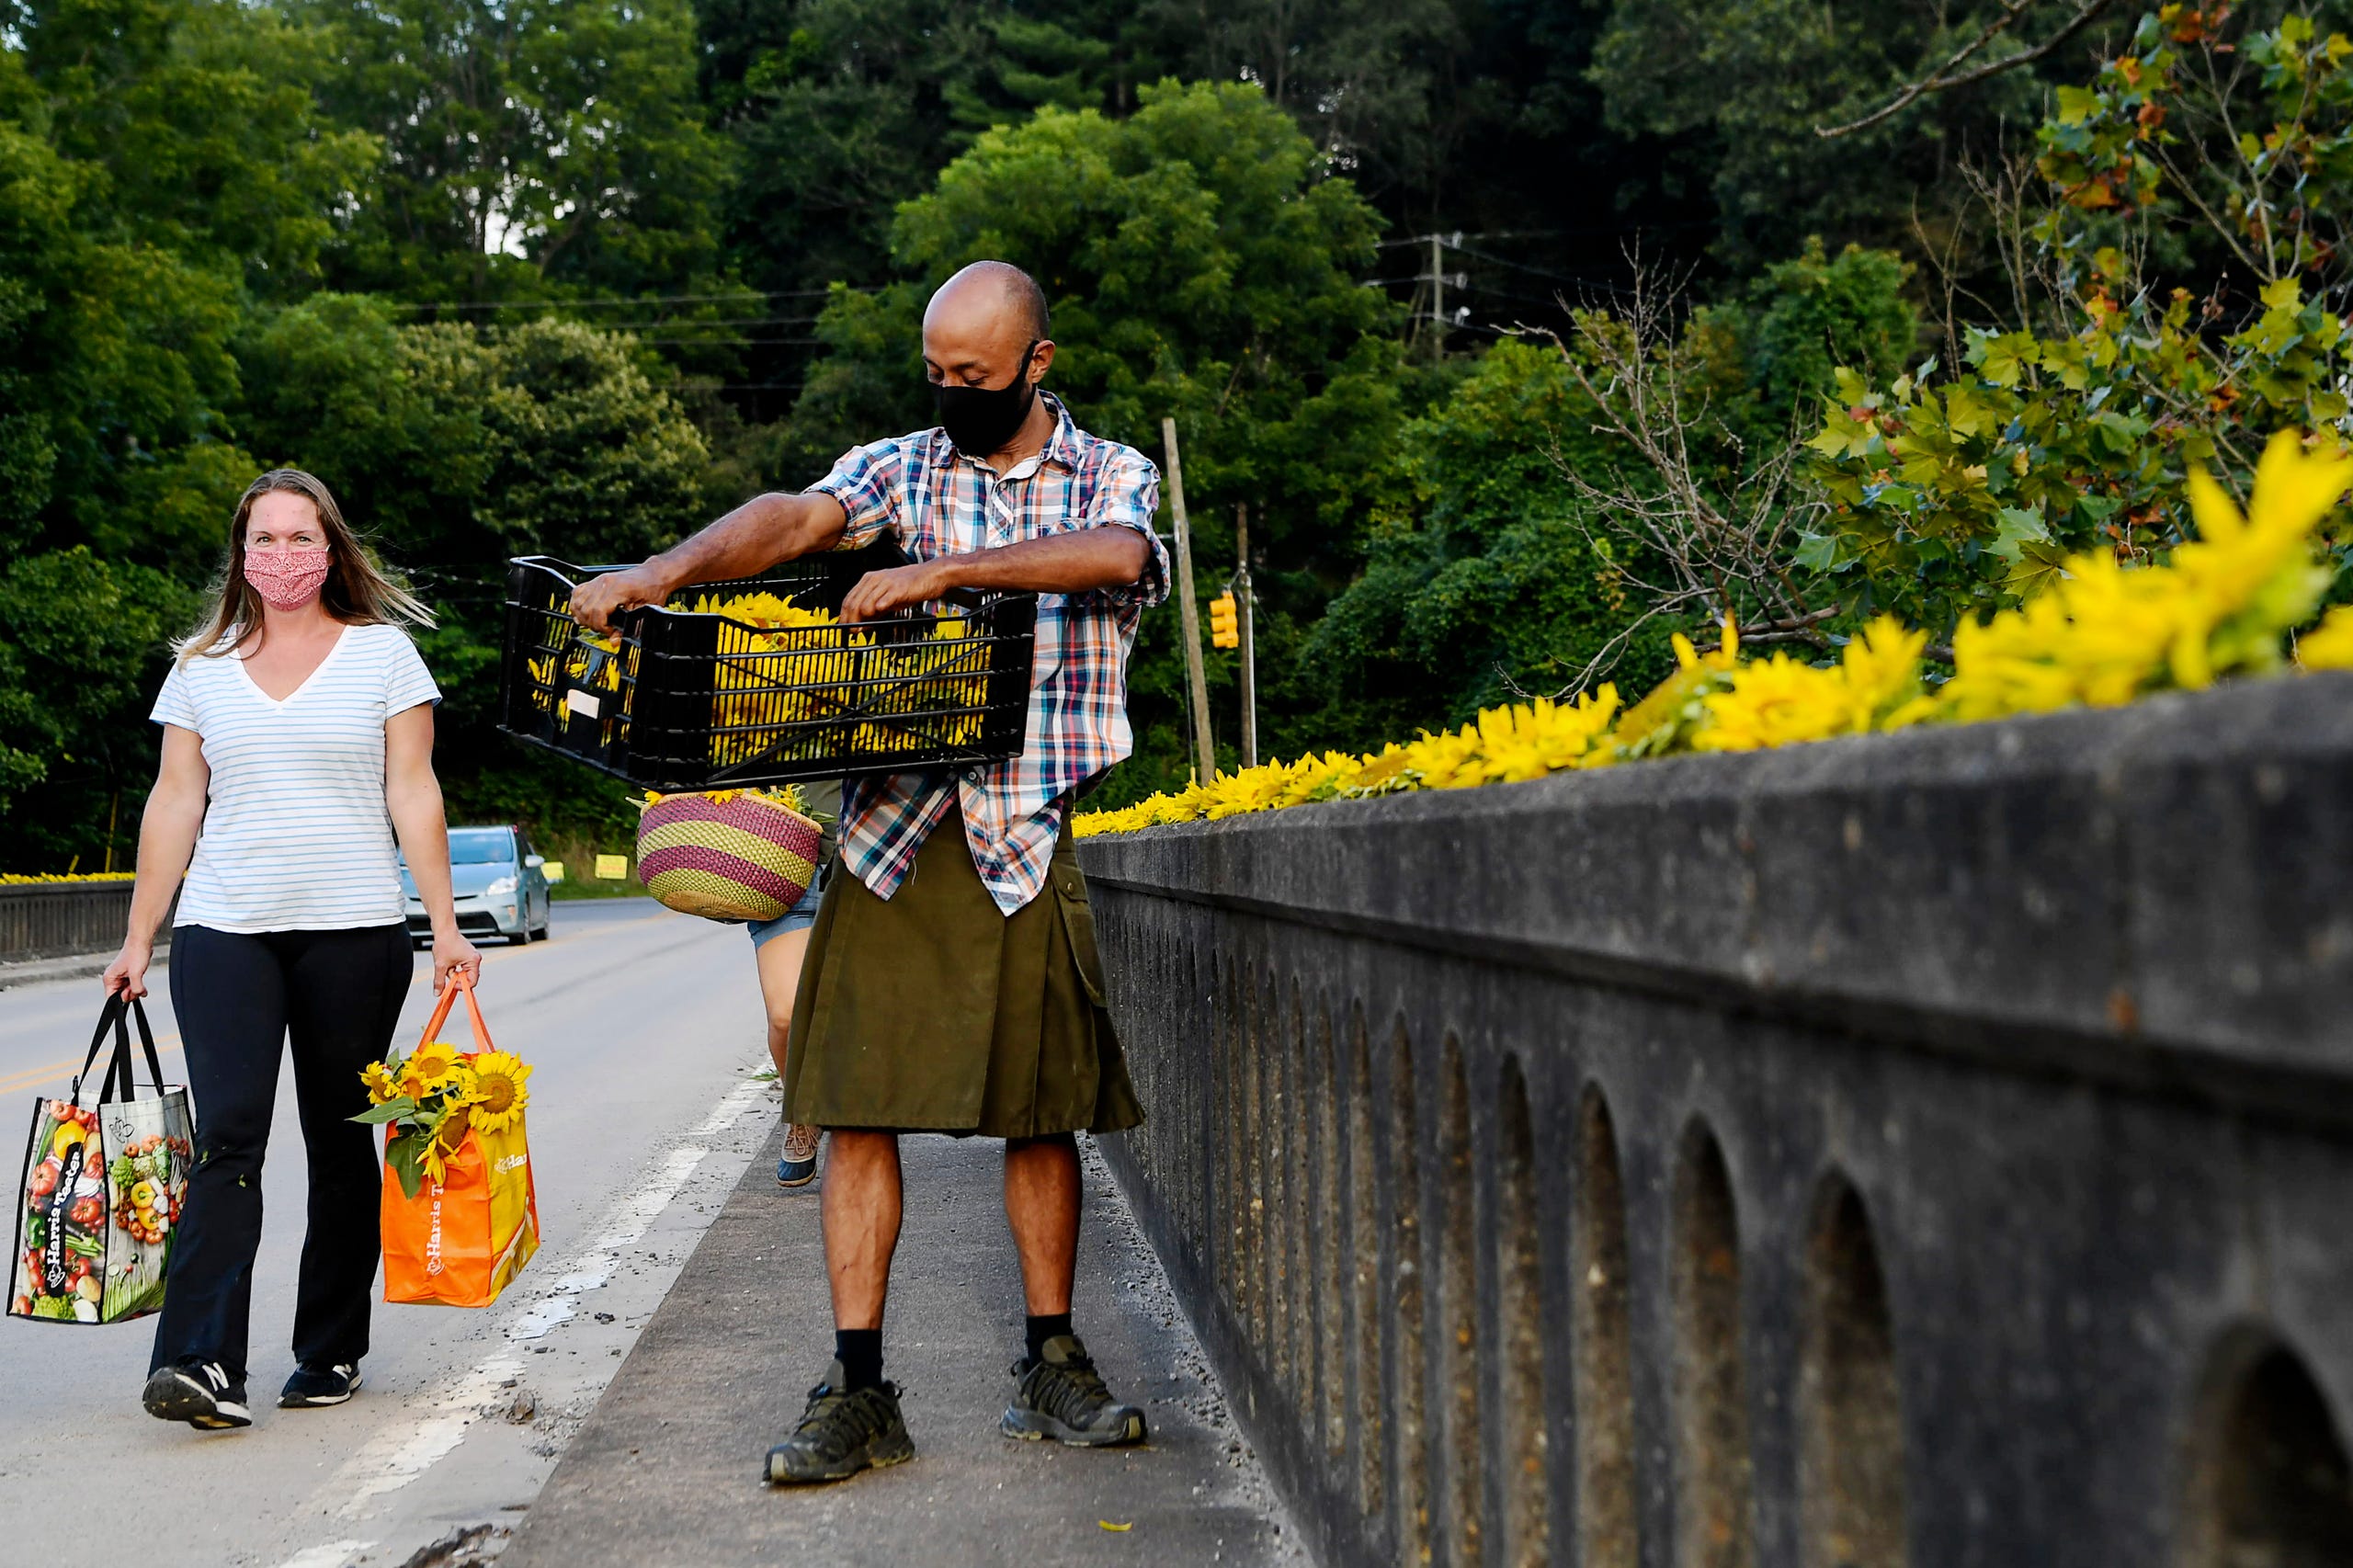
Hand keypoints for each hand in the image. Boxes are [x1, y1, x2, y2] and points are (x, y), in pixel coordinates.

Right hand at [101, 941, 151, 999]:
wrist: (142, 942)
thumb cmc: (136, 953)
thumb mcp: (136, 973)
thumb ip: (136, 988)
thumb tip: (138, 995)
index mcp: (109, 978)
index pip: (111, 997)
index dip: (123, 998)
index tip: (131, 992)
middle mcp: (113, 978)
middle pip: (121, 996)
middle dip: (131, 993)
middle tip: (138, 985)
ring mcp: (121, 977)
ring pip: (128, 991)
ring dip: (136, 989)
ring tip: (140, 980)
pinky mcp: (129, 975)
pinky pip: (133, 986)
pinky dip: (139, 986)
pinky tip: (142, 982)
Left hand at [432, 931, 482, 993]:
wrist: (444, 930)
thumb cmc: (445, 942)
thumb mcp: (440, 965)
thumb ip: (439, 980)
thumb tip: (438, 992)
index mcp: (473, 961)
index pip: (472, 982)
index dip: (460, 985)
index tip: (451, 985)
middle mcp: (475, 959)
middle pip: (468, 978)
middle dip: (456, 978)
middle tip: (447, 973)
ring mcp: (472, 957)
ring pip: (464, 973)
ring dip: (454, 972)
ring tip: (447, 965)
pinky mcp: (467, 956)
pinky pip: (463, 967)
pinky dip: (455, 968)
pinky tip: (449, 962)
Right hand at [569, 564, 672, 633]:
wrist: (654, 575)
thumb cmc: (653, 590)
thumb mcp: (645, 611)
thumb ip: (630, 627)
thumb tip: (614, 641)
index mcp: (618, 589)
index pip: (597, 612)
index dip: (601, 627)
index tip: (610, 632)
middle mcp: (604, 583)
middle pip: (585, 609)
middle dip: (592, 624)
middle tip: (605, 629)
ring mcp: (598, 580)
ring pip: (577, 602)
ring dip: (582, 616)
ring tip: (596, 623)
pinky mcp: (596, 580)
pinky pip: (577, 592)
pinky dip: (577, 605)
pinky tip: (585, 613)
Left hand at [840, 559, 958, 623]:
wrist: (931, 575)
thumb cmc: (911, 586)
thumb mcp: (889, 598)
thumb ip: (874, 610)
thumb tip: (861, 625)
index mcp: (869, 579)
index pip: (848, 598)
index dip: (844, 616)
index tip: (845, 628)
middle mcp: (874, 579)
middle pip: (853, 603)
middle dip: (850, 621)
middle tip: (851, 633)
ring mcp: (885, 584)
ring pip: (863, 605)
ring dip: (861, 621)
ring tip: (863, 630)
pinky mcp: (897, 589)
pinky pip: (881, 602)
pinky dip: (875, 613)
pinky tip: (875, 621)